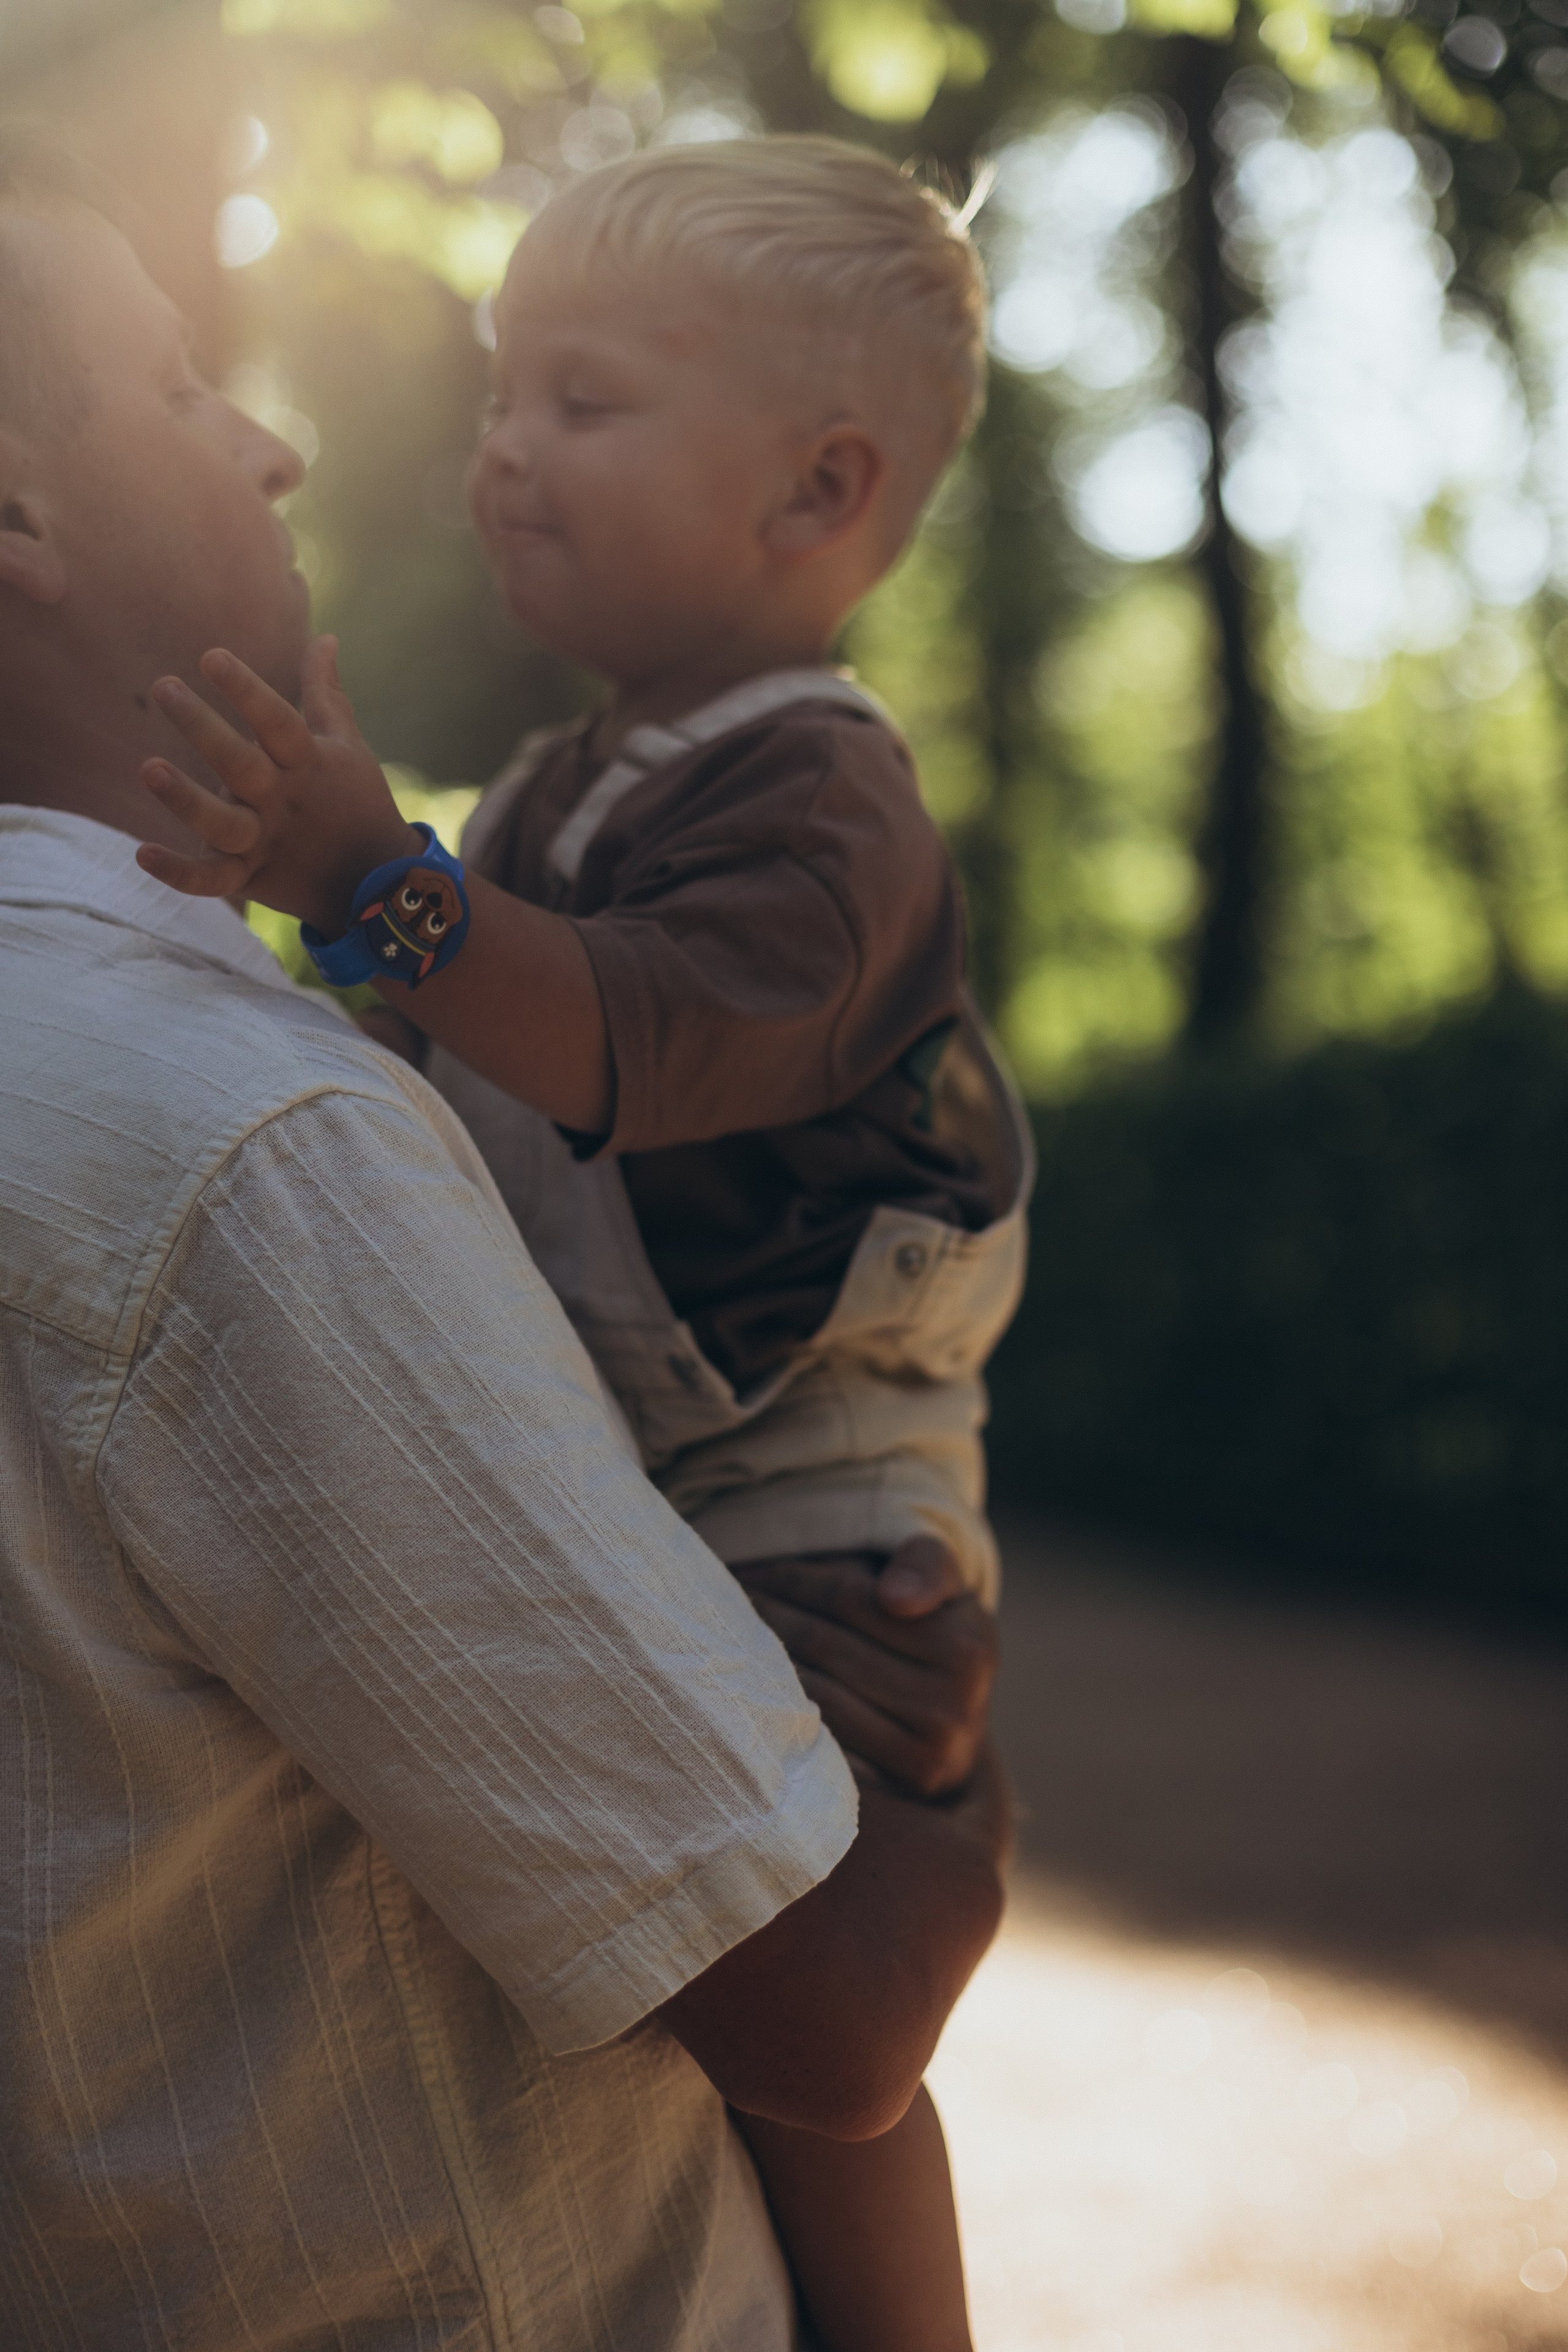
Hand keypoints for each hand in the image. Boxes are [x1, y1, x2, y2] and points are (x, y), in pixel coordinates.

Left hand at [134, 637, 417, 935]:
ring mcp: (265, 841)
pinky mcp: (250, 878)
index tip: (211, 657)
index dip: (246, 690)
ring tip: (148, 768)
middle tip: (163, 686)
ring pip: (221, 823)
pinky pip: (213, 880)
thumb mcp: (347, 744)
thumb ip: (325, 693)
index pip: (277, 721)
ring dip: (185, 799)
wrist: (378, 882)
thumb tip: (326, 638)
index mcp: (307, 763)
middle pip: (240, 763)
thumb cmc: (357, 801)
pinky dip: (180, 874)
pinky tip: (142, 854)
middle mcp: (283, 801)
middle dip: (202, 727)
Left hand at [731, 1538, 996, 1798]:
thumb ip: (927, 1565)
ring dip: (762, 1660)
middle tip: (730, 1599)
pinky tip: (758, 1690)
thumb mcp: (945, 1590)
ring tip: (733, 1637)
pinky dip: (780, 1713)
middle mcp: (952, 1709)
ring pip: (811, 1692)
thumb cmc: (934, 1637)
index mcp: (968, 1648)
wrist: (952, 1728)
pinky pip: (814, 1743)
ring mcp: (920, 1759)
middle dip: (770, 1612)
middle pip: (824, 1643)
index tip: (758, 1570)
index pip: (850, 1596)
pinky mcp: (887, 1794)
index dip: (795, 1578)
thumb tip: (895, 1598)